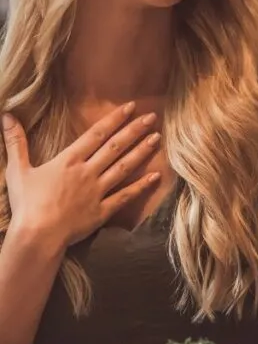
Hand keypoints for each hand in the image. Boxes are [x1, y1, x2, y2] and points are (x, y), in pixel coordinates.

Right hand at [4, 103, 162, 248]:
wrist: (37, 236)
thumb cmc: (26, 204)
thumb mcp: (17, 170)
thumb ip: (15, 142)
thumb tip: (6, 116)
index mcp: (69, 161)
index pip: (96, 134)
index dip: (114, 119)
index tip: (131, 107)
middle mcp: (87, 172)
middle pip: (115, 147)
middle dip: (135, 130)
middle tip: (152, 117)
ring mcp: (97, 191)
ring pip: (124, 167)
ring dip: (142, 152)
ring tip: (157, 138)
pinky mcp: (102, 210)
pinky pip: (125, 196)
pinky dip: (141, 186)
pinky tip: (156, 176)